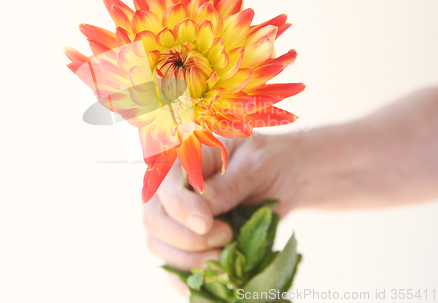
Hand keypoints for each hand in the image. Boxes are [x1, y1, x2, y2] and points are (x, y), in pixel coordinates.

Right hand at [142, 133, 301, 295]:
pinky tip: (211, 281)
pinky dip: (187, 276)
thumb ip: (227, 185)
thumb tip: (201, 212)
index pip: (164, 184)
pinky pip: (172, 262)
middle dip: (187, 238)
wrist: (284, 177)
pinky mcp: (185, 238)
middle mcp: (171, 185)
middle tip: (225, 235)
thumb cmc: (268, 161)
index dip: (180, 208)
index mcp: (183, 157)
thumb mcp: (255, 165)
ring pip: (158, 244)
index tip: (206, 224)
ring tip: (225, 257)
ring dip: (189, 259)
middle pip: (154, 218)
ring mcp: (175, 214)